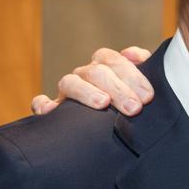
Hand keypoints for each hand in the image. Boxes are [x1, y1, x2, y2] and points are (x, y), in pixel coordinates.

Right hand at [30, 46, 154, 115]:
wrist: (118, 133)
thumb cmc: (135, 102)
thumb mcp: (143, 85)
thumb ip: (145, 65)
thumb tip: (133, 55)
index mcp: (104, 65)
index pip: (113, 59)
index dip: (131, 74)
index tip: (148, 96)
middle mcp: (85, 76)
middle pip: (95, 71)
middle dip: (117, 88)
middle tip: (134, 108)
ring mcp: (68, 93)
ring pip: (69, 82)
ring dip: (86, 91)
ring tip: (102, 103)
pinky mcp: (54, 111)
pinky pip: (41, 104)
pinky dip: (42, 104)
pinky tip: (50, 111)